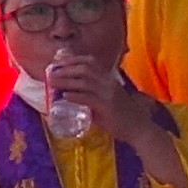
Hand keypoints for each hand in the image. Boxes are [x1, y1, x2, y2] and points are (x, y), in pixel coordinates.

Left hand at [47, 47, 171, 158]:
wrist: (137, 128)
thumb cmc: (118, 115)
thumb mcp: (104, 99)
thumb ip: (89, 94)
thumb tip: (65, 93)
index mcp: (108, 79)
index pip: (91, 61)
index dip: (73, 59)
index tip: (57, 62)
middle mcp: (109, 83)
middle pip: (85, 68)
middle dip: (66, 68)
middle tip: (51, 73)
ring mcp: (108, 93)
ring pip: (85, 81)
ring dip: (66, 81)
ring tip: (52, 83)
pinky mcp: (107, 106)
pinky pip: (88, 98)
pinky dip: (75, 96)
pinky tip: (64, 97)